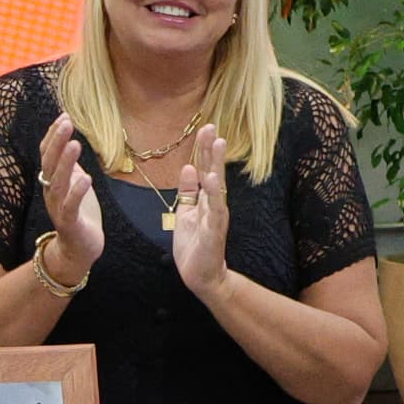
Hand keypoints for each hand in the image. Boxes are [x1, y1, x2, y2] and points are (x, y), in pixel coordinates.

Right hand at [35, 114, 104, 275]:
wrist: (79, 249)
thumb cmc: (78, 214)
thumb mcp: (73, 183)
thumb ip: (69, 165)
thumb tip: (69, 139)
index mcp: (52, 181)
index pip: (47, 154)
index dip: (53, 136)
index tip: (64, 116)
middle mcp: (51, 192)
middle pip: (49, 164)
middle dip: (57, 142)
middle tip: (66, 122)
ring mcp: (59, 208)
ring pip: (58, 183)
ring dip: (65, 163)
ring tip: (75, 144)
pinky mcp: (70, 224)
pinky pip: (70, 207)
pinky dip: (77, 192)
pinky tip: (85, 178)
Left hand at [167, 125, 231, 297]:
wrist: (201, 276)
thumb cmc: (194, 245)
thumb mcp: (186, 212)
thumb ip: (188, 191)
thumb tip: (188, 167)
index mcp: (206, 199)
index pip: (205, 169)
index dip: (204, 149)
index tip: (204, 127)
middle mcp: (214, 204)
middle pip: (213, 171)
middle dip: (211, 149)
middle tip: (211, 126)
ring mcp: (216, 216)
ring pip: (218, 186)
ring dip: (217, 164)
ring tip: (217, 143)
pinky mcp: (214, 230)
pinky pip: (215, 209)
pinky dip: (213, 194)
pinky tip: (211, 178)